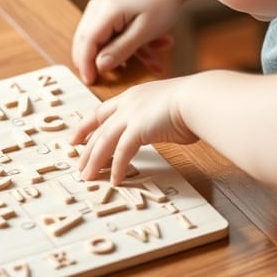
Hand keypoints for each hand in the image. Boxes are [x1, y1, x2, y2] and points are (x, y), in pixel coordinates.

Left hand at [71, 78, 197, 184]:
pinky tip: (116, 180)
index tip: (76, 137)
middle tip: (78, 164)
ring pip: (104, 141)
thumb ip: (156, 118)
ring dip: (95, 161)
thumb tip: (160, 129)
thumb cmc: (192, 103)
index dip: (87, 126)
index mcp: (133, 96)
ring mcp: (131, 114)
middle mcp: (128, 103)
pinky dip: (118, 167)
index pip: (102, 112)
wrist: (200, 99)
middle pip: (98, 127)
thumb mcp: (167, 107)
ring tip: (88, 177)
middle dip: (85, 147)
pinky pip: (122, 152)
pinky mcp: (138, 128)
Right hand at [72, 0, 180, 84]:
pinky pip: (112, 35)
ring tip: (154, 62)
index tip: (91, 82)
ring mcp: (102, 9)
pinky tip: (153, 50)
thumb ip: (121, 49)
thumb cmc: (161, 2)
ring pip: (102, 41)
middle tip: (111, 80)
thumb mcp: (144, 31)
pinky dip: (130, 46)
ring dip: (125, 55)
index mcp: (105, 12)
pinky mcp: (110, 12)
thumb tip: (99, 66)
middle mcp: (98, 9)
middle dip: (99, 63)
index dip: (86, 65)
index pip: (86, 43)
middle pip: (86, 43)